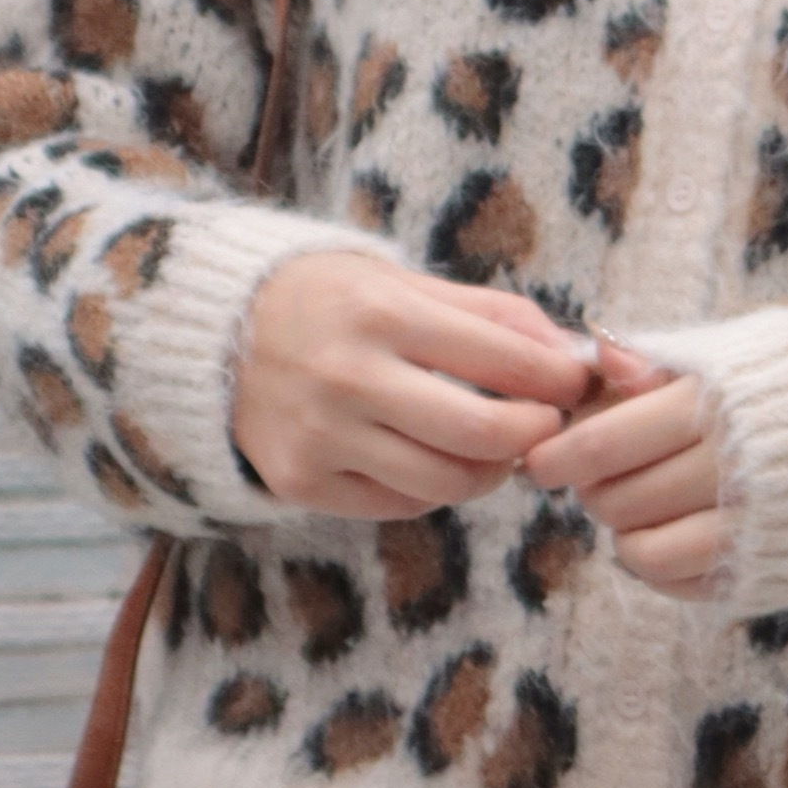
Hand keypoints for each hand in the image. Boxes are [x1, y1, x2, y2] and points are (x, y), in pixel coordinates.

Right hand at [231, 249, 604, 517]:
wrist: (212, 333)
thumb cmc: (329, 301)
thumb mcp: (403, 282)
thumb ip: (490, 315)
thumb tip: (572, 355)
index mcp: (382, 311)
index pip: (504, 358)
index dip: (558, 378)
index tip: (575, 383)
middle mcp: (349, 376)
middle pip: (484, 433)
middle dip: (537, 435)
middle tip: (546, 427)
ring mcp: (322, 436)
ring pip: (446, 484)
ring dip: (491, 472)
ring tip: (495, 448)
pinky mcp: (301, 481)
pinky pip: (398, 505)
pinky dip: (432, 489)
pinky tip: (432, 458)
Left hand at [534, 347, 729, 597]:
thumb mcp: (743, 349)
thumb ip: (664, 360)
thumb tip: (598, 353)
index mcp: (714, 408)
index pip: (605, 444)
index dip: (558, 455)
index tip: (539, 460)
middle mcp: (731, 472)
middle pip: (617, 500)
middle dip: (594, 491)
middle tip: (598, 477)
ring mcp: (751, 529)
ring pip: (644, 552)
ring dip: (626, 533)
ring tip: (637, 510)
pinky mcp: (769, 569)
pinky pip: (685, 585)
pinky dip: (663, 567)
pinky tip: (672, 536)